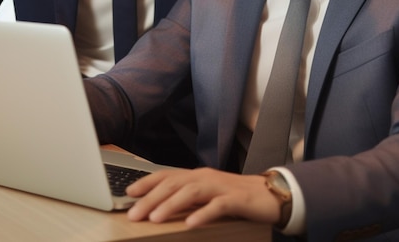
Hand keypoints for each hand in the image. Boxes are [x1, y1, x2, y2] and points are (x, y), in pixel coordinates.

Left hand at [126, 167, 280, 227]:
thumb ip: (188, 198)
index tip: (128, 192)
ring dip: (171, 205)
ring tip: (155, 219)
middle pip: (175, 184)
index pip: (167, 175)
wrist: (270, 194)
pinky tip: (190, 224)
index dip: (147, 182)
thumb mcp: (207, 196)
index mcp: (197, 176)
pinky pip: (217, 206)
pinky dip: (202, 214)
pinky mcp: (236, 200)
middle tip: (134, 213)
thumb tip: (161, 207)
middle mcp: (206, 177)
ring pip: (192, 192)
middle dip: (152, 198)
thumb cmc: (235, 198)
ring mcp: (221, 187)